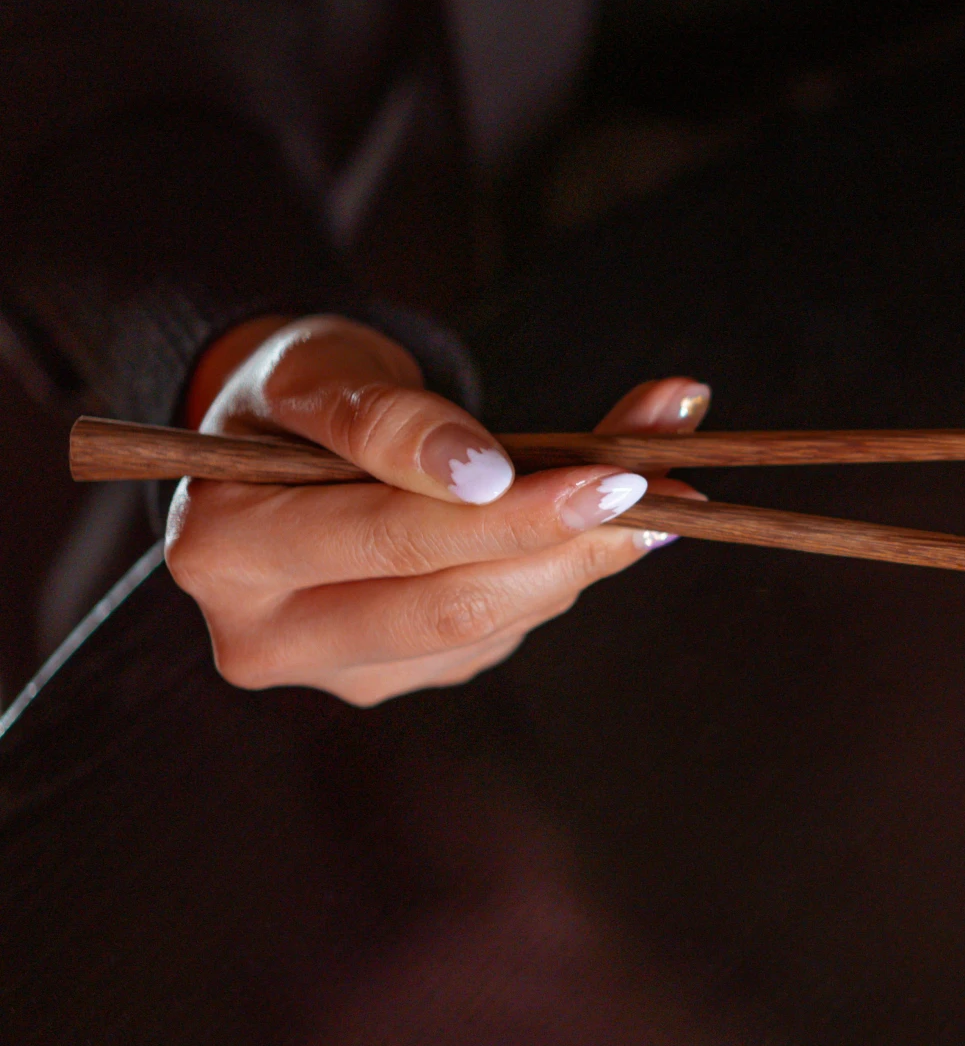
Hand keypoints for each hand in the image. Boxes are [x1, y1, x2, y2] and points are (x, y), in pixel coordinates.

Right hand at [164, 314, 706, 704]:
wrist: (278, 442)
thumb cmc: (297, 393)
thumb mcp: (323, 369)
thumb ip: (390, 415)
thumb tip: (484, 468)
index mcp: (223, 550)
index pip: (391, 539)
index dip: (508, 513)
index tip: (610, 475)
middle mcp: (265, 633)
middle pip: (448, 605)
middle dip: (566, 544)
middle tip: (660, 492)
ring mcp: (337, 669)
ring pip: (488, 626)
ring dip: (581, 558)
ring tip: (659, 492)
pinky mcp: (396, 676)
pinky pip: (499, 631)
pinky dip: (557, 573)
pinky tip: (591, 526)